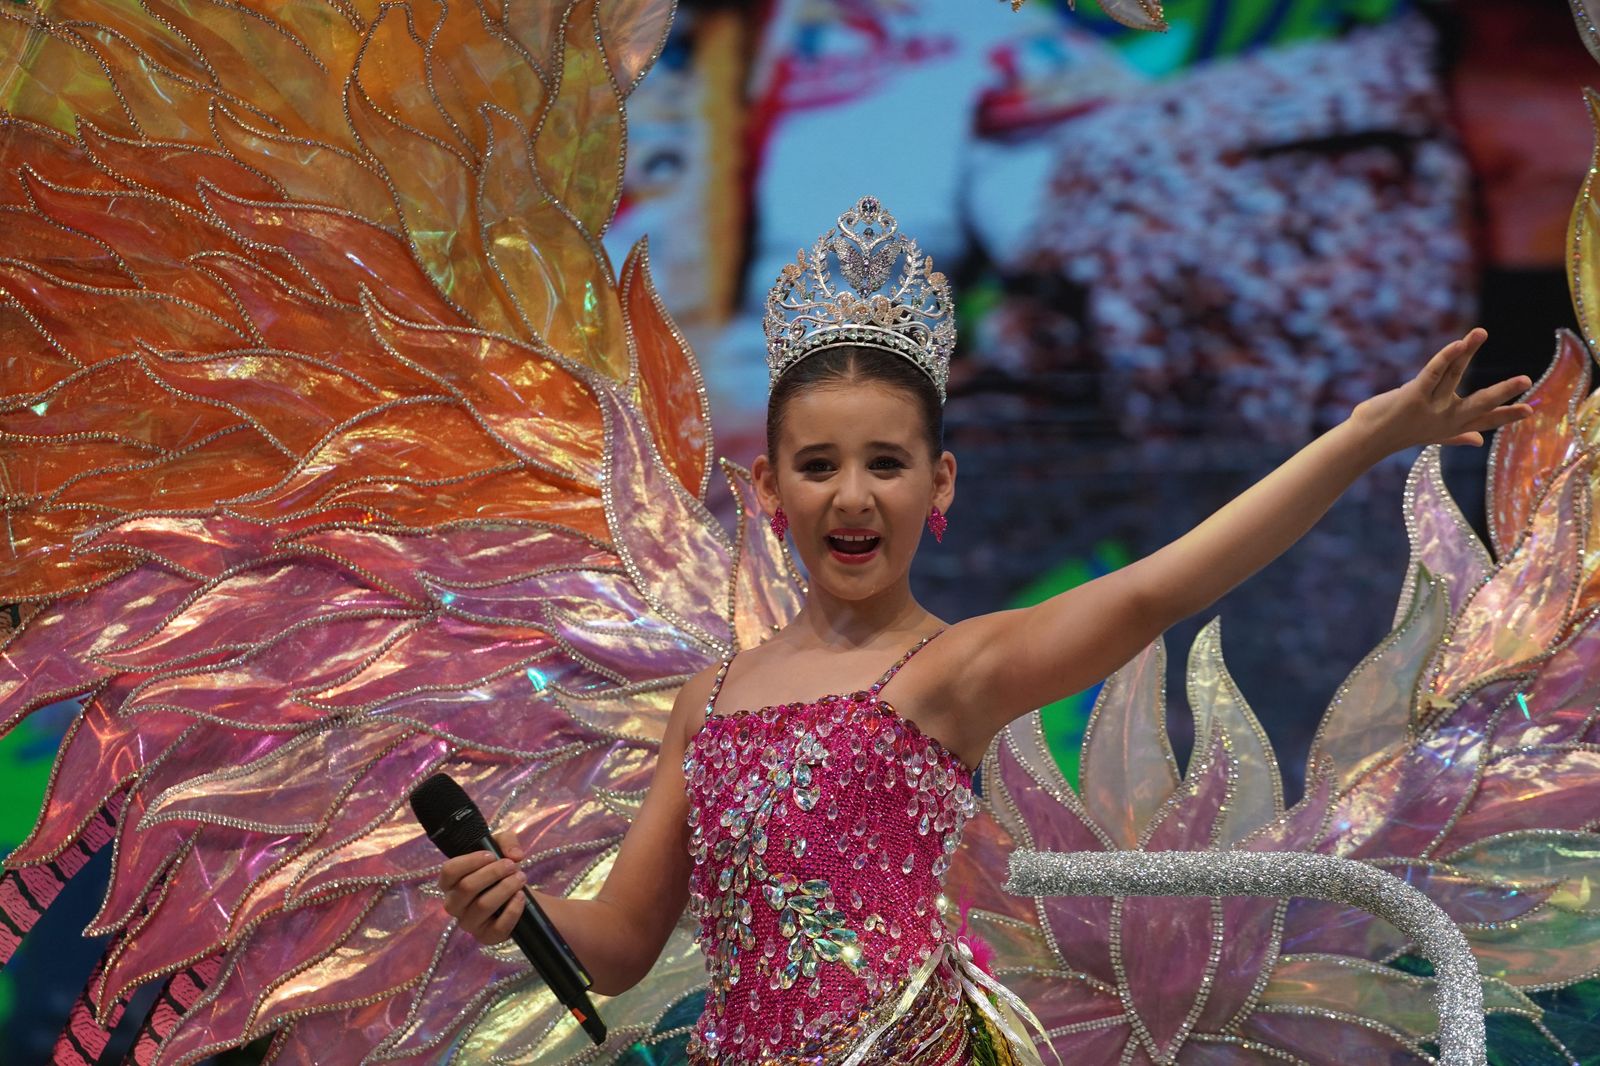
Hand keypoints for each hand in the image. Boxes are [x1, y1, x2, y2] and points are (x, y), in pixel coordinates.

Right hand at [438, 829, 526, 944]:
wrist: (516, 894)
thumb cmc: (500, 870)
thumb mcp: (501, 848)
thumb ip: (507, 842)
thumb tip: (514, 855)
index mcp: (450, 883)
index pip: (449, 871)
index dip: (470, 861)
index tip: (492, 855)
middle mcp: (454, 905)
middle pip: (467, 887)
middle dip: (493, 873)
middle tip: (512, 866)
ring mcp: (468, 923)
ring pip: (483, 905)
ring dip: (505, 888)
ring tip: (520, 878)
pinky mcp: (486, 937)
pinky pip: (498, 927)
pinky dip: (513, 910)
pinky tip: (521, 897)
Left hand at [1350, 328, 1533, 452]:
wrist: (1365, 440)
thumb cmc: (1398, 434)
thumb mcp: (1432, 436)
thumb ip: (1457, 438)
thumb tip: (1479, 442)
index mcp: (1452, 426)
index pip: (1485, 421)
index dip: (1508, 416)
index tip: (1532, 410)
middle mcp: (1445, 418)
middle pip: (1479, 404)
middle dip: (1503, 392)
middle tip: (1527, 380)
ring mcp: (1430, 407)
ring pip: (1454, 375)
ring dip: (1468, 351)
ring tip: (1480, 333)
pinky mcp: (1413, 396)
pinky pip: (1433, 373)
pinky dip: (1446, 357)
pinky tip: (1458, 344)